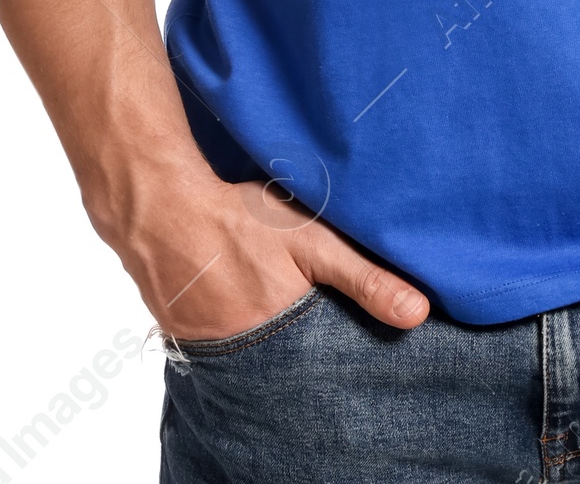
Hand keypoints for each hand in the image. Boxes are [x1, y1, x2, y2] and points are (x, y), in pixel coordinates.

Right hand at [91, 159, 430, 340]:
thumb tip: (419, 314)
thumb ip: (365, 278)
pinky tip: (240, 304)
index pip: (326, 367)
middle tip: (311, 324)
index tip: (353, 350)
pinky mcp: (189, 339)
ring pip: (256, 357)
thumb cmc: (240, 221)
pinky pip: (223, 348)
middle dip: (307, 353)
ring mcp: (214, 352)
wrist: (160, 211)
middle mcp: (248, 356)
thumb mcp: (313, 242)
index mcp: (285, 336)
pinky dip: (236, 333)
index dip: (341, 357)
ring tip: (275, 310)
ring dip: (270, 342)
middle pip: (290, 365)